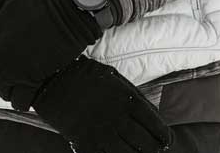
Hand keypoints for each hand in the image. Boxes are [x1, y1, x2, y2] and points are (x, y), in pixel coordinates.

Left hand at [0, 0, 101, 110]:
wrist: (69, 15)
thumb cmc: (39, 5)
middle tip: (4, 74)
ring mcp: (13, 69)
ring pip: (0, 89)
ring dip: (6, 88)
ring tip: (16, 83)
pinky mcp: (31, 79)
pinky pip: (18, 100)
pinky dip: (20, 100)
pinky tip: (26, 93)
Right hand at [34, 55, 172, 152]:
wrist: (53, 80)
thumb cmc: (85, 75)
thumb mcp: (114, 76)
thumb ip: (133, 94)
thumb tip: (152, 113)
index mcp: (127, 100)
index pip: (155, 124)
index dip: (164, 135)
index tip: (167, 139)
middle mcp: (117, 118)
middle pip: (145, 143)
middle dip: (154, 148)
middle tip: (156, 149)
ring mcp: (101, 133)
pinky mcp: (85, 142)